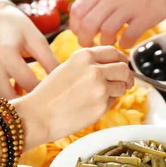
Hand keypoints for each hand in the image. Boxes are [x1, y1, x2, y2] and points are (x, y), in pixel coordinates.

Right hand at [0, 3, 58, 99]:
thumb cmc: (16, 26)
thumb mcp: (36, 39)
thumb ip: (49, 61)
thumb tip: (64, 81)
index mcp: (6, 54)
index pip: (28, 83)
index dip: (44, 92)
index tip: (57, 95)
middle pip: (10, 99)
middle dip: (28, 105)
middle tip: (45, 107)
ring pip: (0, 102)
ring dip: (16, 106)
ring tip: (33, 105)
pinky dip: (8, 100)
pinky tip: (21, 95)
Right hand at [19, 46, 133, 142]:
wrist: (39, 115)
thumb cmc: (49, 95)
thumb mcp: (67, 68)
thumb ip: (89, 64)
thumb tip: (111, 67)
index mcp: (84, 55)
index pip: (114, 52)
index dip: (121, 60)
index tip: (122, 66)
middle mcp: (94, 68)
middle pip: (124, 68)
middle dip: (126, 76)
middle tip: (125, 83)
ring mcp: (100, 87)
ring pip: (123, 85)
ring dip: (118, 91)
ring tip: (103, 97)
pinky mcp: (102, 104)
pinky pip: (114, 101)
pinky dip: (109, 103)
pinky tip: (93, 106)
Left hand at [69, 0, 165, 48]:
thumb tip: (82, 21)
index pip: (77, 10)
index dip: (76, 27)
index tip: (81, 34)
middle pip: (88, 24)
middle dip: (87, 40)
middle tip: (92, 44)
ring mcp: (129, 6)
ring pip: (106, 32)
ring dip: (106, 42)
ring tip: (112, 41)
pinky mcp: (145, 16)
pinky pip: (128, 37)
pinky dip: (125, 44)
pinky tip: (127, 42)